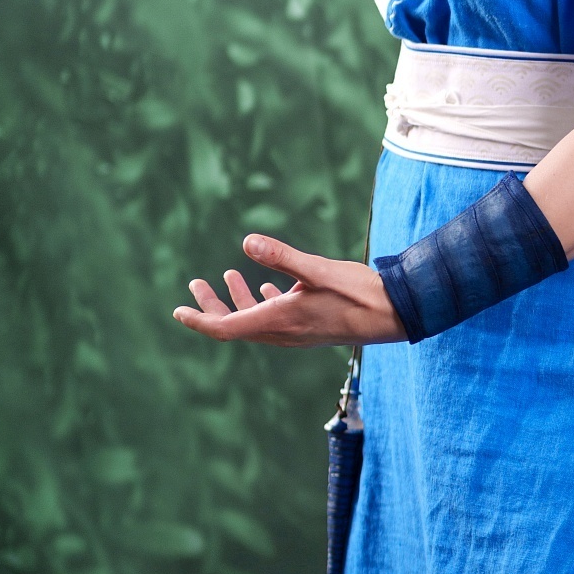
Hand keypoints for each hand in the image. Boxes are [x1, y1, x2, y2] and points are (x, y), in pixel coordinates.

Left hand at [173, 235, 404, 347]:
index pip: (226, 329)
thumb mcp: (318, 270)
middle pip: (235, 326)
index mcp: (280, 321)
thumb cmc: (360, 293)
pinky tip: (263, 289)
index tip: (177, 311)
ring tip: (225, 276)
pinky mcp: (310, 326)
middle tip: (195, 284)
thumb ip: (282, 257)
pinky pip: (275, 320)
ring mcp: (297, 331)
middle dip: (211, 306)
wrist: (396, 314)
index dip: (199, 320)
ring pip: (255, 321)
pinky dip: (261, 304)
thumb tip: (248, 242)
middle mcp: (284, 332)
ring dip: (236, 301)